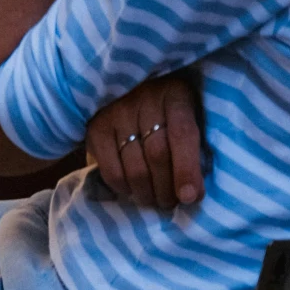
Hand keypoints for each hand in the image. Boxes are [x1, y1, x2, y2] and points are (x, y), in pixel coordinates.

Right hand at [87, 72, 203, 212]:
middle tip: (171, 202)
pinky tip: (132, 189)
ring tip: (155, 199)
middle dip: (167, 189)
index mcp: (175, 95)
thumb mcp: (187, 114)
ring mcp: (117, 114)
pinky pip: (112, 172)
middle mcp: (144, 100)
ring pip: (135, 169)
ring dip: (148, 194)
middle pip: (158, 155)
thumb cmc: (165, 107)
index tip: (190, 197)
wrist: (126, 87)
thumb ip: (192, 148)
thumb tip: (192, 194)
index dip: (187, 169)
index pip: (181, 133)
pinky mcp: (96, 129)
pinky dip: (125, 189)